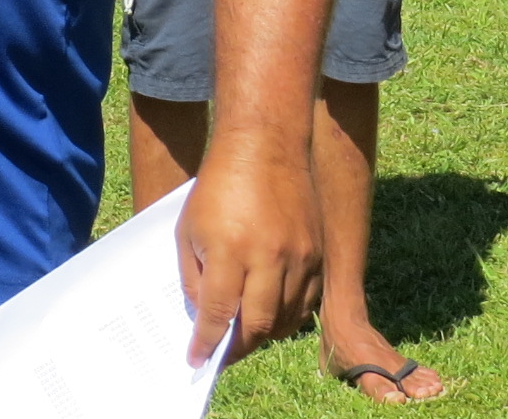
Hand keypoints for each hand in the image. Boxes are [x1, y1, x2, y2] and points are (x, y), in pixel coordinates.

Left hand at [177, 137, 323, 366]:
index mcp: (231, 250)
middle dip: (236, 347)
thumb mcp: (189, 229)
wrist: (266, 147)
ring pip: (286, 319)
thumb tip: (203, 316)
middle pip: (257, 325)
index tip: (196, 360)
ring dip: (263, 334)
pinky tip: (272, 315)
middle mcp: (269, 257)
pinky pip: (306, 302)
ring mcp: (300, 257)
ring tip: (244, 336)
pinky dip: (288, 316)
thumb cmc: (218, 186)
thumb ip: (194, 275)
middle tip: (222, 353)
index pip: (219, 313)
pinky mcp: (318, 254)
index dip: (206, 342)